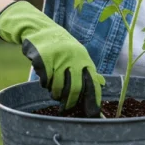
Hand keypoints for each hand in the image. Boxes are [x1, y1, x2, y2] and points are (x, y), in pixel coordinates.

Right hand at [0, 1, 104, 115]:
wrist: (42, 30)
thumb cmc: (62, 48)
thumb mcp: (78, 55)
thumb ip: (87, 71)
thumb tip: (102, 85)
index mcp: (84, 59)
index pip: (92, 83)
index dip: (93, 100)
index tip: (93, 114)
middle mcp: (74, 59)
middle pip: (75, 88)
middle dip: (70, 101)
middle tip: (66, 108)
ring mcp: (59, 58)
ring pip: (58, 87)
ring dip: (55, 93)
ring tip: (54, 92)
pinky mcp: (44, 59)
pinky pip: (45, 81)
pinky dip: (45, 83)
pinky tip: (45, 78)